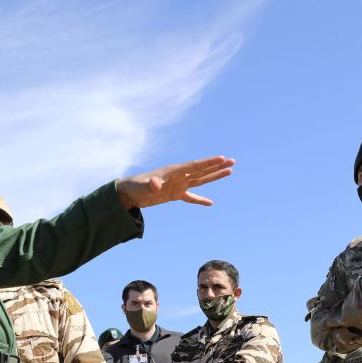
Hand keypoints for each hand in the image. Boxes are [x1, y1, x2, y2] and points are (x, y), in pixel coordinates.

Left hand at [116, 156, 234, 208]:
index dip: (208, 163)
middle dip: (217, 166)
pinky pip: (191, 197)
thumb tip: (156, 184)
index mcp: (173, 171)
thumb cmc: (135, 186)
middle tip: (232, 161)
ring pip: (200, 180)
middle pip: (201, 170)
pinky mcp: (174, 194)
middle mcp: (178, 176)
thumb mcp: (143, 186)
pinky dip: (200, 200)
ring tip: (230, 171)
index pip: (194, 166)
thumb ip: (151, 184)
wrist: (129, 192)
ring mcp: (178, 185)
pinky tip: (210, 203)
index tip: (222, 158)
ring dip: (214, 176)